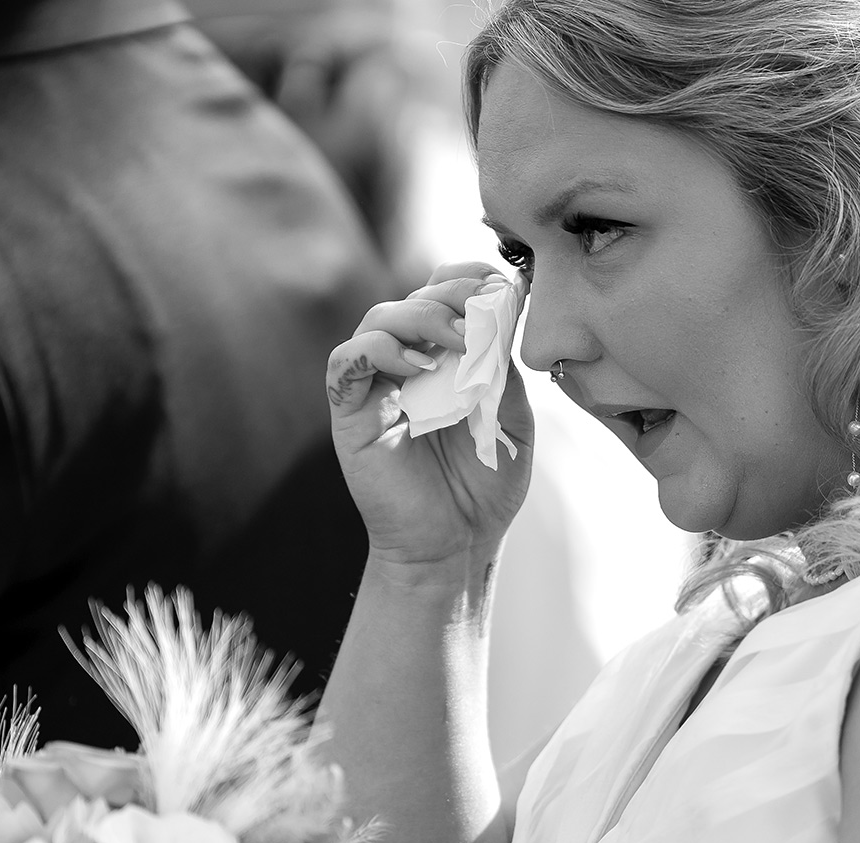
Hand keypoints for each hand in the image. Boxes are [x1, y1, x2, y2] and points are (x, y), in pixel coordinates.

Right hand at [326, 262, 534, 569]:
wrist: (456, 546)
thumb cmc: (485, 486)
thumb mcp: (512, 418)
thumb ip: (503, 368)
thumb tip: (501, 314)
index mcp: (443, 359)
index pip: (440, 294)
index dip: (465, 278)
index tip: (501, 286)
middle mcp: (406, 364)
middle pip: (413, 298)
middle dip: (451, 296)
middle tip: (481, 317)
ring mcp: (375, 386)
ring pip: (378, 318)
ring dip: (420, 317)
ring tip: (457, 342)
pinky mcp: (351, 412)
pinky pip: (347, 359)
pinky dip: (380, 349)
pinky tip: (418, 368)